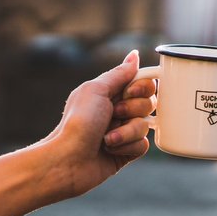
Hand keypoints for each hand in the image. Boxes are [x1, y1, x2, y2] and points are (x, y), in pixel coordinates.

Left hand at [43, 50, 156, 197]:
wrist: (68, 160)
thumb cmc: (78, 123)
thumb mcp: (96, 90)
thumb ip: (119, 74)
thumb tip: (134, 56)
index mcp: (110, 93)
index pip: (142, 83)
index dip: (142, 87)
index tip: (129, 92)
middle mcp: (118, 111)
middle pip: (149, 103)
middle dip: (133, 109)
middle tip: (114, 114)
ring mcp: (122, 131)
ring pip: (146, 125)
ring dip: (126, 131)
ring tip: (106, 138)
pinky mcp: (126, 151)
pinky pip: (143, 145)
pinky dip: (127, 146)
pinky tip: (110, 149)